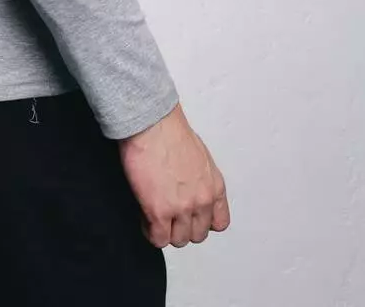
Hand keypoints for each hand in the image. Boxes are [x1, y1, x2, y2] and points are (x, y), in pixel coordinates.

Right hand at [117, 102, 230, 248]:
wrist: (152, 123)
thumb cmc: (170, 129)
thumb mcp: (199, 156)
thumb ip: (200, 179)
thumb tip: (188, 187)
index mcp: (215, 186)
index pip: (219, 223)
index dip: (202, 221)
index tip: (191, 216)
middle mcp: (202, 201)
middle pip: (197, 235)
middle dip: (182, 227)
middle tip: (169, 214)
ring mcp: (181, 209)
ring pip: (178, 240)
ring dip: (166, 230)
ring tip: (155, 215)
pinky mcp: (159, 212)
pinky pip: (158, 239)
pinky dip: (151, 232)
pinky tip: (145, 217)